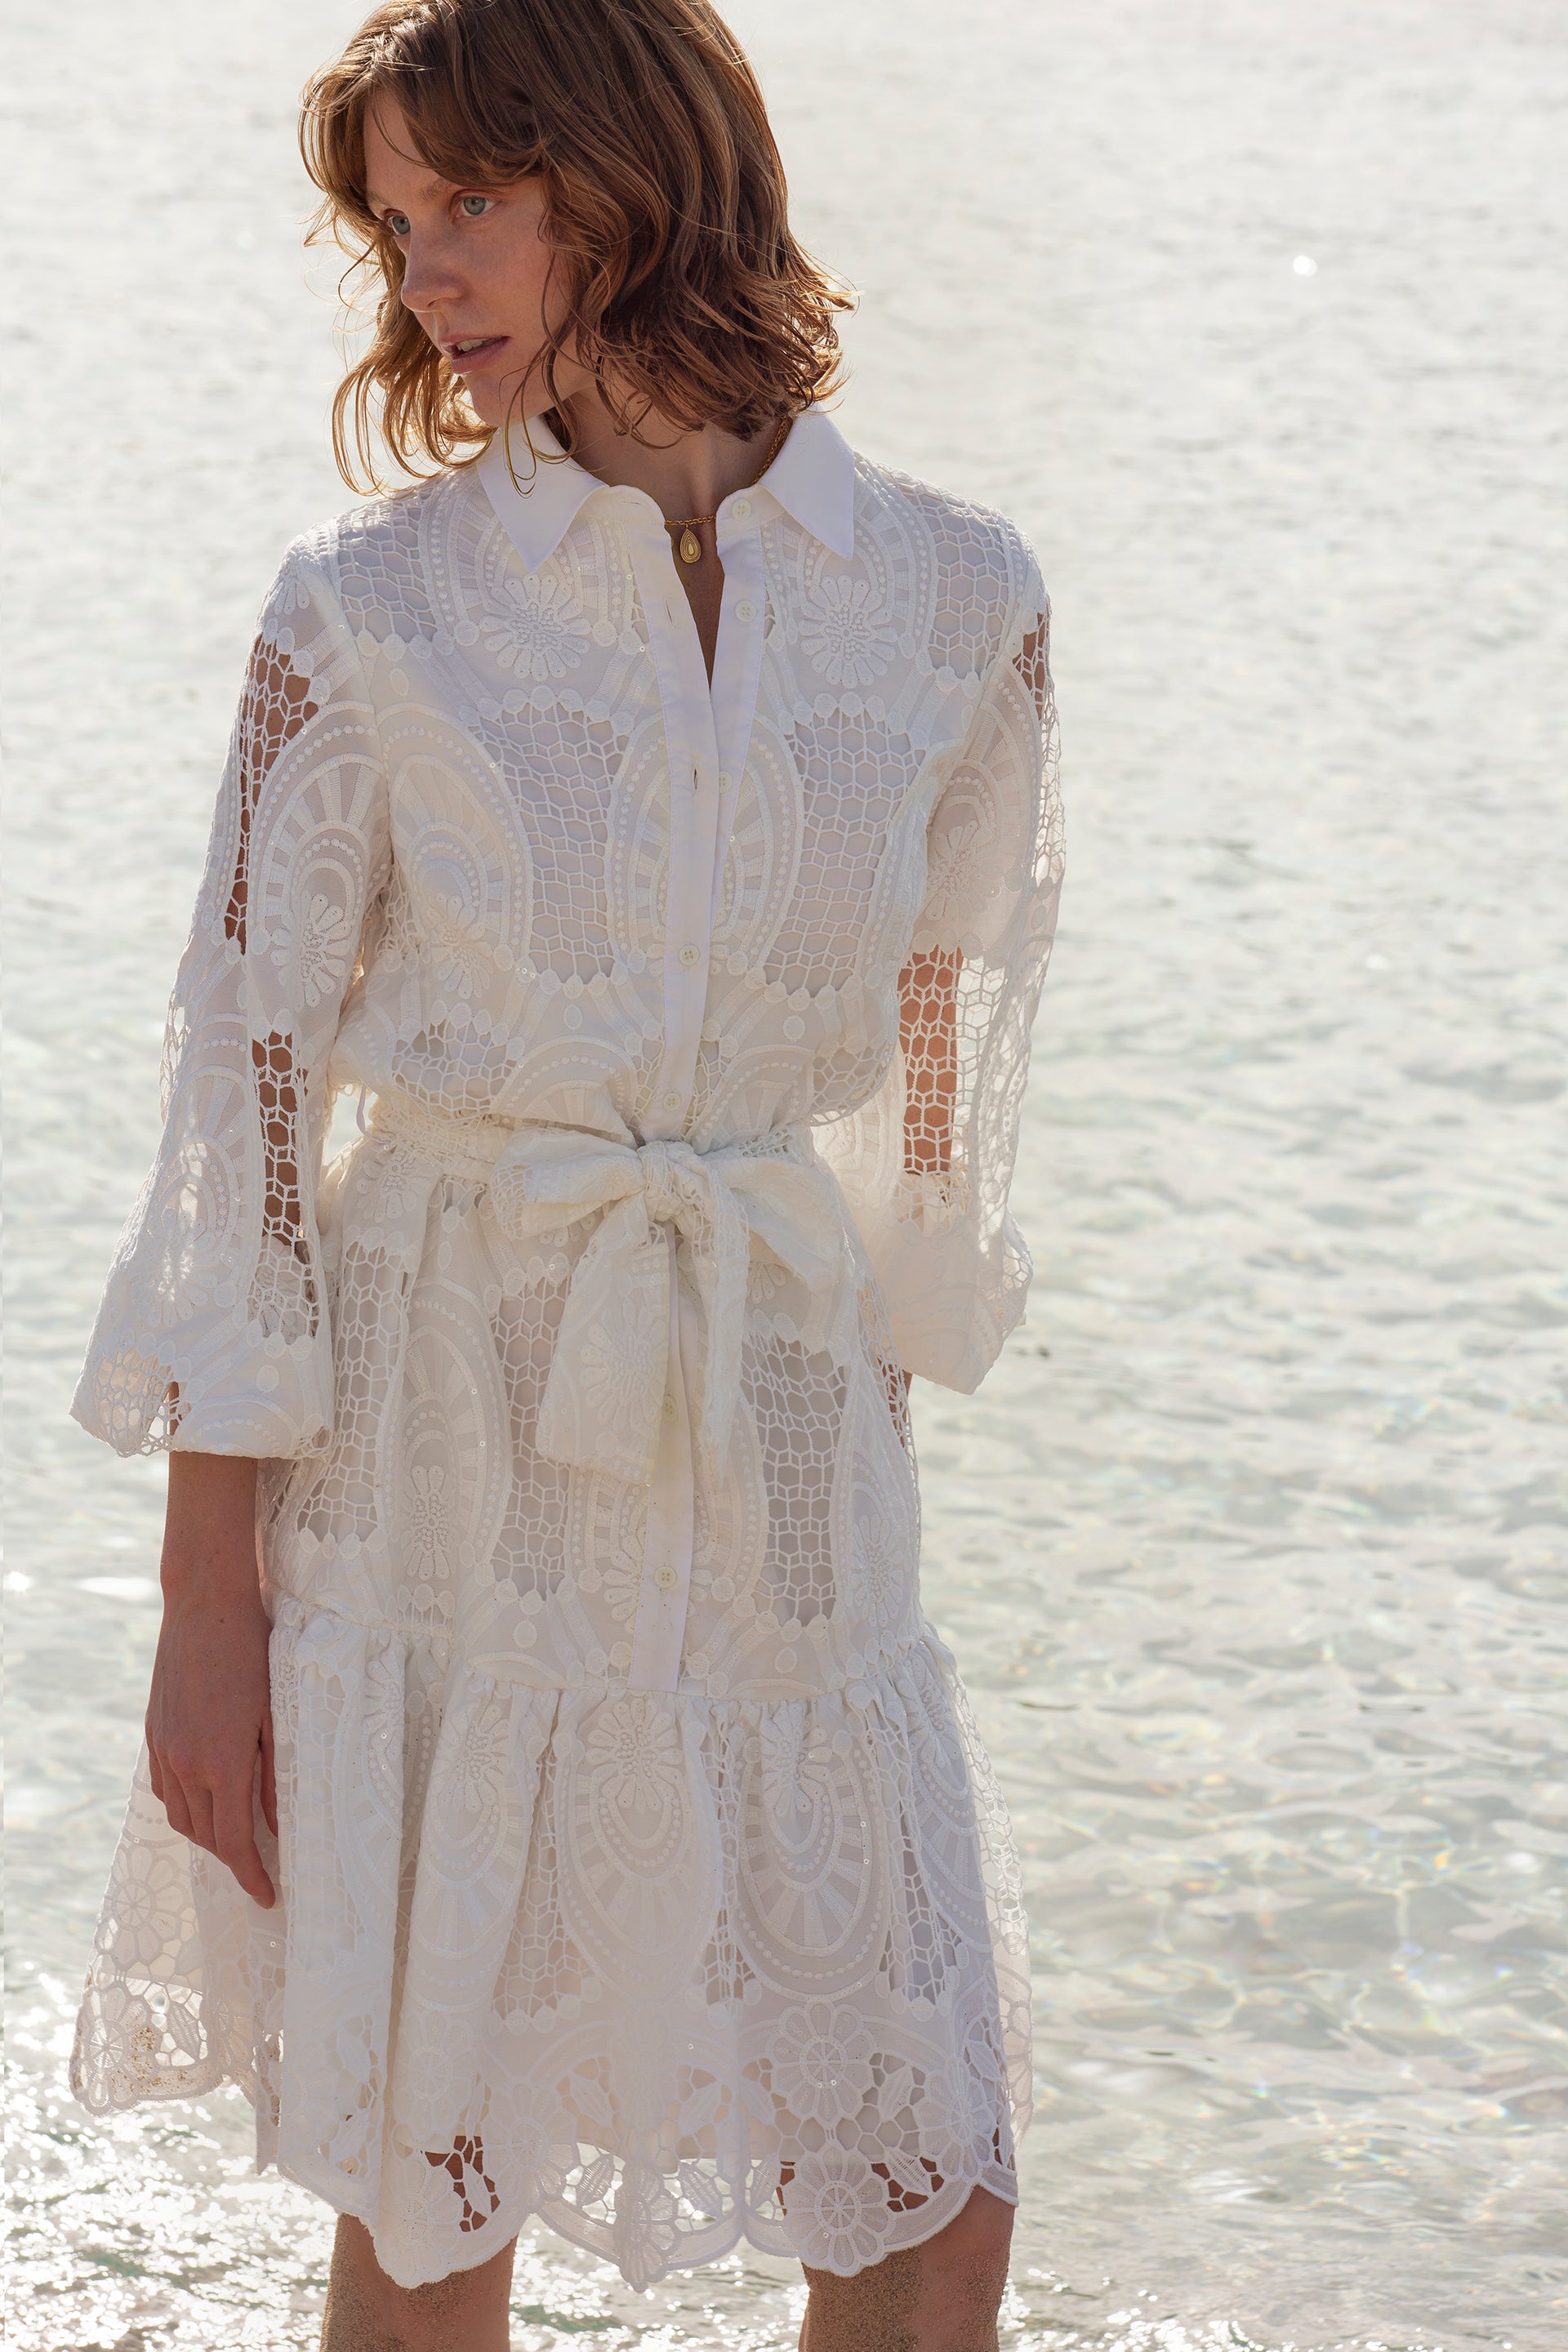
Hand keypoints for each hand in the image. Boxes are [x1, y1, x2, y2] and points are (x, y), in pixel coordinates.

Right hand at [146, 1453, 277, 1907]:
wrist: (207, 1602)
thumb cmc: (255, 1650)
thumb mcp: (280, 1713)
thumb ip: (278, 1774)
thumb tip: (280, 1824)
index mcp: (224, 1762)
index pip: (234, 1841)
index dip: (251, 1875)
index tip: (268, 1896)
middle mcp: (186, 1763)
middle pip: (205, 1835)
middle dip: (232, 1859)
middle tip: (261, 1868)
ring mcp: (164, 1748)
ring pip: (180, 1816)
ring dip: (207, 1834)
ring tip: (236, 1838)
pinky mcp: (154, 1733)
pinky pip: (164, 1788)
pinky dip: (185, 1805)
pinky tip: (206, 1799)